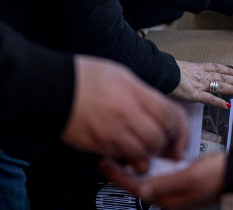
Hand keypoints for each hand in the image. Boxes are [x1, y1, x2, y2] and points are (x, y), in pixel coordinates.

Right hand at [61, 55, 187, 168]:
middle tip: (159, 143)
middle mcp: (128, 114)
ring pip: (142, 154)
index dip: (177, 127)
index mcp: (137, 93)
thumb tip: (156, 106)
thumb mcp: (122, 74)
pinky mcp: (99, 145)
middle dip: (162, 144)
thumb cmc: (85, 77)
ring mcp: (113, 132)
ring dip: (145, 154)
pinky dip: (126, 158)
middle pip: (158, 139)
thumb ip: (142, 92)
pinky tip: (123, 150)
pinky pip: (121, 159)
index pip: (170, 115)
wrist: (55, 87)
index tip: (175, 132)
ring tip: (140, 148)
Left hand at [100, 152, 225, 209]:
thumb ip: (165, 183)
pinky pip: (158, 171)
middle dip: (122, 170)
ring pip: (146, 176)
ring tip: (122, 150)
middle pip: (138, 183)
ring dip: (134, 164)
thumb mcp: (190, 177)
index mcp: (168, 199)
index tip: (105, 163)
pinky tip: (145, 151)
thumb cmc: (217, 176)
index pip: (135, 188)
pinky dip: (149, 162)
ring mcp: (174, 186)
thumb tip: (141, 189)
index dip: (118, 176)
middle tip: (108, 154)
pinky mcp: (180, 177)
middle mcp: (168, 195)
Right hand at [170, 61, 232, 108]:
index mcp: (196, 67)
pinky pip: (211, 99)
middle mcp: (201, 74)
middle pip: (221, 76)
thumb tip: (180, 73)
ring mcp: (199, 84)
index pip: (215, 67)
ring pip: (219, 85)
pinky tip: (228, 105)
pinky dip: (220, 102)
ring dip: (231, 88)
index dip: (226, 69)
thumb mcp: (175, 67)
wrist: (161, 72)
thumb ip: (182, 71)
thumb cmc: (165, 70)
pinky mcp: (196, 94)